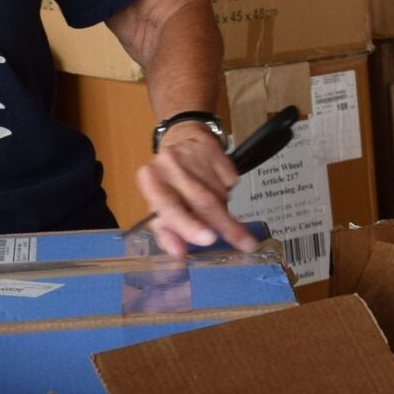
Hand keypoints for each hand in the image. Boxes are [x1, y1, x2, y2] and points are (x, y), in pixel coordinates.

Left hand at [137, 121, 255, 252]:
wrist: (180, 141)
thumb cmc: (168, 183)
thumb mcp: (159, 208)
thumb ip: (167, 233)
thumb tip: (178, 252)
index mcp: (150, 180)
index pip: (169, 206)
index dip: (188, 224)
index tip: (208, 239)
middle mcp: (168, 163)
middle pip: (202, 200)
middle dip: (224, 225)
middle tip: (243, 243)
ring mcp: (191, 152)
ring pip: (219, 192)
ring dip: (223, 210)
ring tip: (216, 210)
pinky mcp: (212, 147)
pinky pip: (229, 178)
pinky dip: (228, 189)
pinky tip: (217, 185)